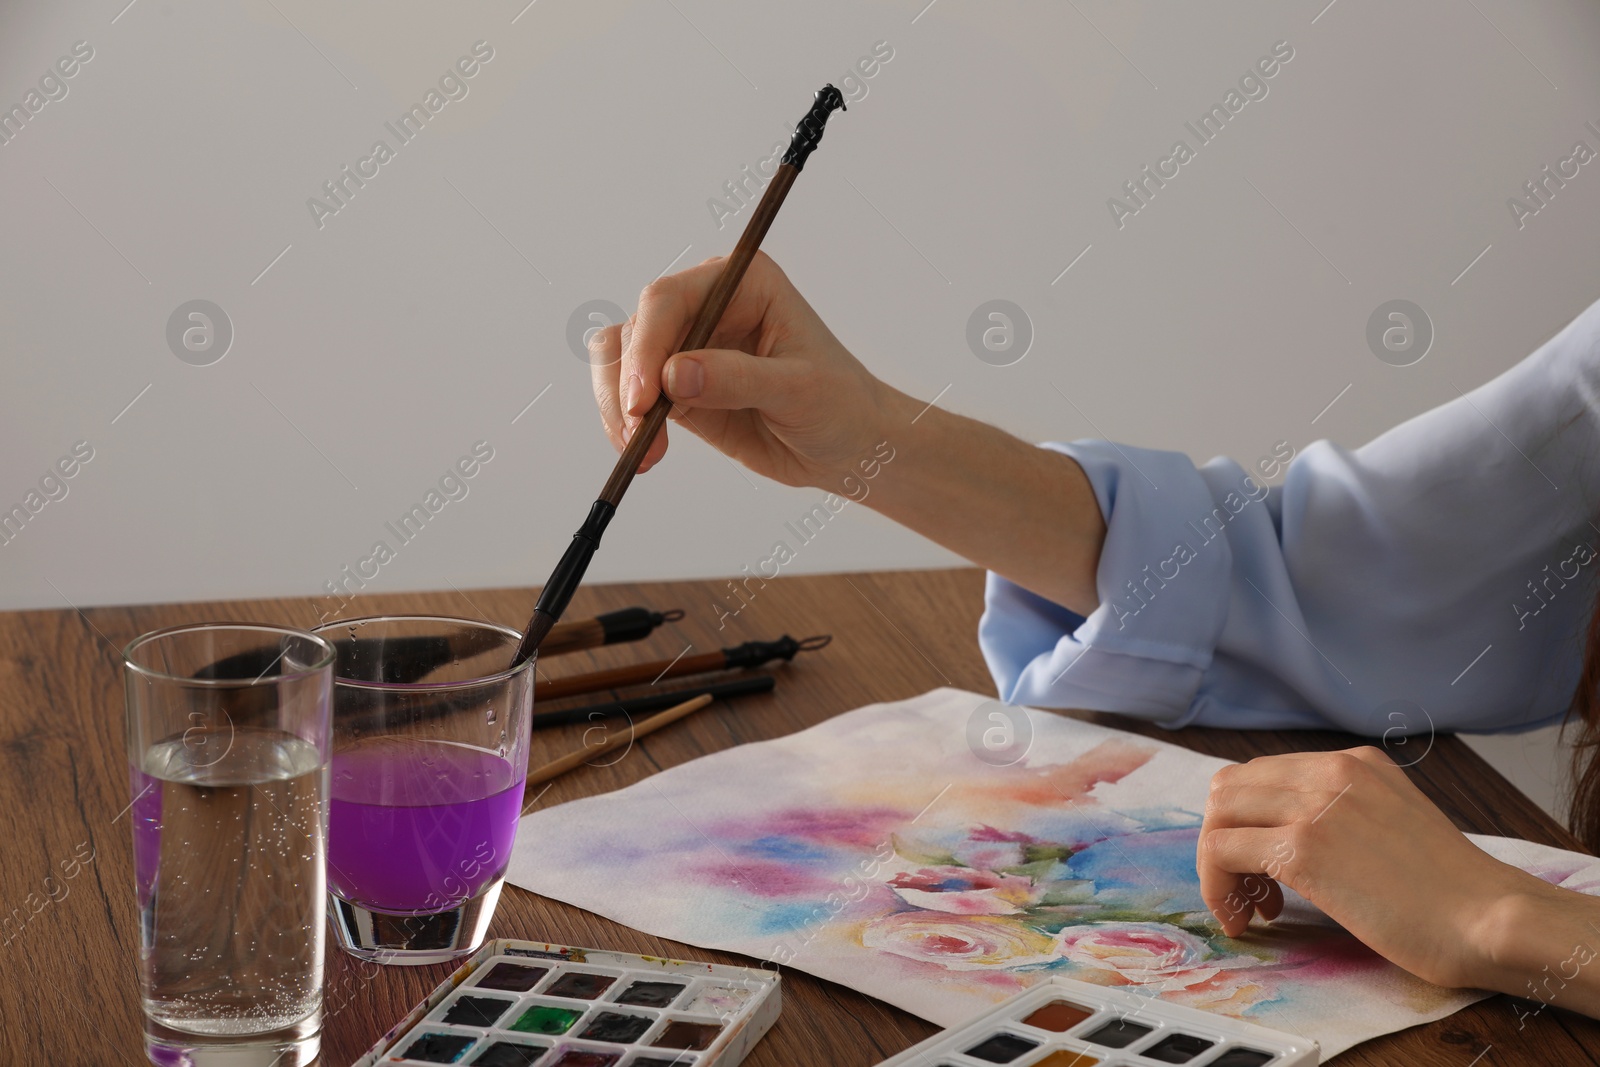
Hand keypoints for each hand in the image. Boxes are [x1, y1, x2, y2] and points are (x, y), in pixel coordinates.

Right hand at [589, 252, 889, 485]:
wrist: (847, 444)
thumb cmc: (839, 403)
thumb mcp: (798, 390)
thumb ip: (737, 379)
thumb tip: (674, 376)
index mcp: (742, 282)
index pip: (670, 299)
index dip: (647, 346)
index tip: (642, 399)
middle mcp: (707, 304)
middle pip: (636, 328)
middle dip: (627, 383)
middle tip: (638, 433)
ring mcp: (687, 345)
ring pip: (619, 358)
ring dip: (616, 404)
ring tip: (640, 450)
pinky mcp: (676, 386)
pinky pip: (628, 393)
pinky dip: (621, 421)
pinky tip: (642, 452)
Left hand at [1198, 746, 1549, 989]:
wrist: (1489, 918)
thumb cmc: (1452, 891)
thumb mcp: (1394, 821)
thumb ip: (1345, 813)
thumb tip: (1284, 835)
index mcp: (1354, 762)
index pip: (1262, 774)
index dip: (1249, 822)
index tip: (1264, 868)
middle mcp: (1330, 770)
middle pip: (1230, 790)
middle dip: (1226, 840)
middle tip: (1253, 891)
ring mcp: (1313, 805)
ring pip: (1218, 818)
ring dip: (1219, 867)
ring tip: (1252, 908)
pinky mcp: (1303, 848)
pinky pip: (1221, 853)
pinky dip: (1219, 887)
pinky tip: (1249, 918)